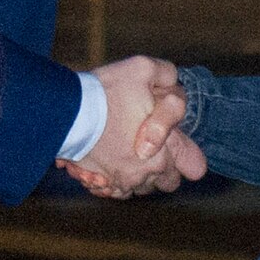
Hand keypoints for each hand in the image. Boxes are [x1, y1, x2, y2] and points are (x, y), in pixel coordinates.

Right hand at [63, 56, 207, 197]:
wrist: (66, 112)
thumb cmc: (106, 91)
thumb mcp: (142, 68)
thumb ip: (167, 75)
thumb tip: (173, 83)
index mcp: (166, 149)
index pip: (194, 166)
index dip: (188, 156)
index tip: (177, 144)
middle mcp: (149, 171)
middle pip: (169, 181)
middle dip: (165, 167)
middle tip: (151, 147)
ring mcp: (124, 182)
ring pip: (145, 187)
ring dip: (142, 174)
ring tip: (129, 152)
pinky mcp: (102, 186)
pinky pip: (120, 192)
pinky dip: (119, 181)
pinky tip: (112, 162)